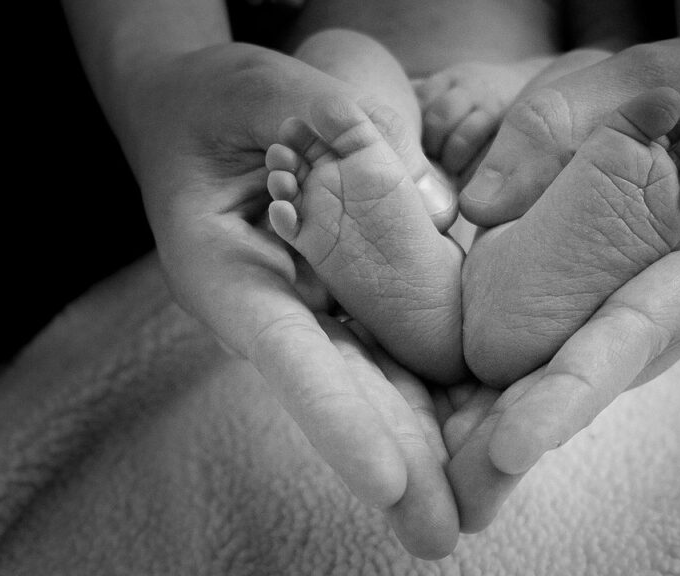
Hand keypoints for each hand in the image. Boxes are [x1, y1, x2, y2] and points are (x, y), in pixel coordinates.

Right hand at [121, 43, 460, 556]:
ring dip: (418, 449)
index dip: (333, 415)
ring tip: (464, 514)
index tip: (383, 479)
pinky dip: (432, 393)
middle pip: (340, 391)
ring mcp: (313, 311)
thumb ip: (311, 113)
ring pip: (373, 384)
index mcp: (230, 273)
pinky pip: (396, 347)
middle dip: (392, 462)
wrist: (204, 115)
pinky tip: (476, 434)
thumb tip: (394, 162)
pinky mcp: (350, 300)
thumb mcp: (251, 87)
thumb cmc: (215, 102)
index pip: (286, 351)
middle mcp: (275, 308)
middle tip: (440, 534)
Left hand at [450, 37, 679, 528]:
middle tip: (455, 493)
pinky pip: (583, 351)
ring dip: (519, 419)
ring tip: (448, 468)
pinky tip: (473, 415)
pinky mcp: (640, 312)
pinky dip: (530, 384)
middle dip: (526, 434)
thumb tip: (479, 208)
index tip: (511, 448)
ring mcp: (673, 318)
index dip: (570, 395)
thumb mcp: (641, 77)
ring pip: (589, 375)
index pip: (636, 332)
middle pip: (602, 378)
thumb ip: (558, 124)